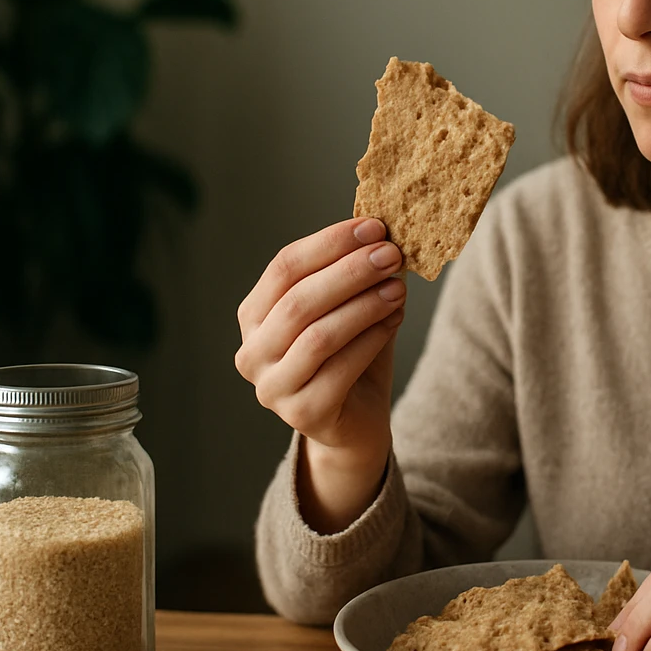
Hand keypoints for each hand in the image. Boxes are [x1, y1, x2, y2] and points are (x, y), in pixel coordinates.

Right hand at [235, 217, 405, 458]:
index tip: (374, 227)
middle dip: (350, 272)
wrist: (356, 423)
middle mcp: (252, 351)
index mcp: (255, 315)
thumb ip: (353, 274)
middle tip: (391, 254)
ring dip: (363, 306)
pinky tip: (394, 320)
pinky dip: (371, 339)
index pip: (284, 267)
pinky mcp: (302, 414)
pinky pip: (338, 370)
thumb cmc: (350, 356)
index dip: (329, 243)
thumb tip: (381, 230)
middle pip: (298, 300)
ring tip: (398, 288)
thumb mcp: (347, 308)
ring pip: (317, 335)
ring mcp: (272, 387)